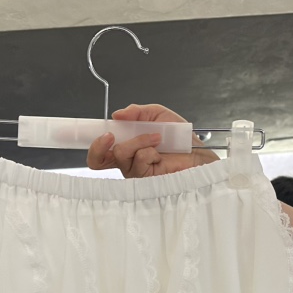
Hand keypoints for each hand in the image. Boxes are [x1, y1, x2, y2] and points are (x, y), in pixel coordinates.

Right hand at [86, 104, 219, 178]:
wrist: (197, 154)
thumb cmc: (180, 139)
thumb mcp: (157, 115)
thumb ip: (137, 112)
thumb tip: (118, 114)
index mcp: (127, 147)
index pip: (101, 151)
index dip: (95, 144)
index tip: (103, 132)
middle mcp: (128, 161)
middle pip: (98, 160)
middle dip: (99, 145)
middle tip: (110, 136)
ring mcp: (135, 172)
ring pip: (121, 154)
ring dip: (138, 140)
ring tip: (156, 138)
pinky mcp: (144, 180)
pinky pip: (138, 159)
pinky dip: (149, 149)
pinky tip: (160, 152)